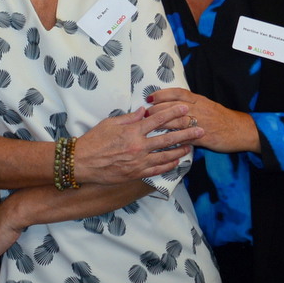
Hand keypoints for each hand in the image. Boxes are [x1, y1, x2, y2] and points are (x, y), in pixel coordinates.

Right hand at [73, 107, 203, 183]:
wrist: (82, 162)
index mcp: (132, 131)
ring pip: (166, 156)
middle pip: (168, 138)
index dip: (173, 113)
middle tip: (200, 129)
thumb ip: (129, 118)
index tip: (185, 109)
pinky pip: (157, 170)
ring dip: (180, 150)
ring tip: (192, 146)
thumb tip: (143, 111)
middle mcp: (139, 146)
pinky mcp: (136, 174)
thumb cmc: (94, 140)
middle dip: (186, 133)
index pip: (157, 119)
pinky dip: (168, 166)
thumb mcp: (110, 123)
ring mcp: (139, 162)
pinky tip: (176, 162)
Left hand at [151, 88, 260, 154]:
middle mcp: (199, 109)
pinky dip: (175, 138)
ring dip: (162, 123)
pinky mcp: (204, 137)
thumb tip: (172, 103)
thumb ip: (192, 103)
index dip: (162, 94)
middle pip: (174, 106)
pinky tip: (164, 140)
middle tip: (145, 112)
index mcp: (199, 100)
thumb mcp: (207, 105)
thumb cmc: (222, 118)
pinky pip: (186, 137)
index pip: (178, 93)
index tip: (150, 97)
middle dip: (157, 108)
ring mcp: (201, 123)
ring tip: (150, 125)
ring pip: (178, 120)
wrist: (241, 130)